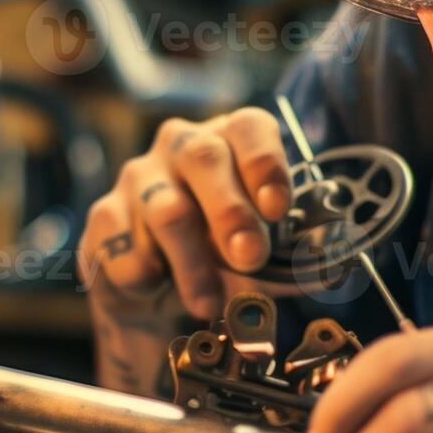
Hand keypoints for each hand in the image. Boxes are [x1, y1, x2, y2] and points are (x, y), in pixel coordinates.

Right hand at [80, 108, 292, 320]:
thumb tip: (327, 268)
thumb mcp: (259, 254)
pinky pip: (123, 243)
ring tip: (207, 304)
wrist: (153, 290)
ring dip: (192, 263)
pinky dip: (144, 273)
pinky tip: (155, 286)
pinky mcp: (104, 214)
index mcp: (229, 142)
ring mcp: (139, 177)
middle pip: (204, 158)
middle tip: (250, 258)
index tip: (276, 208)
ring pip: (167, 210)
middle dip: (231, 212)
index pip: (248, 128)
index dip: (265, 163)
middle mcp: (181, 147)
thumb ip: (289, 256)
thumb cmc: (217, 256)